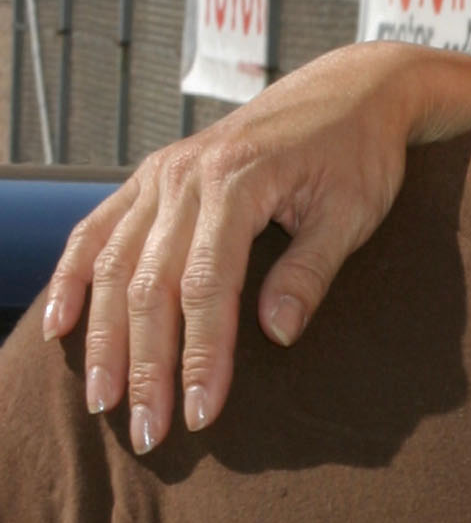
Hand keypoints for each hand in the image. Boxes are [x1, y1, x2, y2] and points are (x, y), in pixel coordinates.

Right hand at [42, 44, 470, 450]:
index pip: (207, 287)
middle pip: (150, 284)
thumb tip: (276, 335)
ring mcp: (162, 173)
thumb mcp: (353, 213)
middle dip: (146, 365)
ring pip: (115, 265)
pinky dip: (72, 277)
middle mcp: (185, 175)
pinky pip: (98, 229)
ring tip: (103, 401)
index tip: (200, 414)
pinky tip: (58, 326)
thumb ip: (310, 271)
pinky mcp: (154, 177)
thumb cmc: (361, 155)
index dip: (200, 356)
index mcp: (236, 181)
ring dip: (105, 338)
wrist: (351, 90)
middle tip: (146, 432)